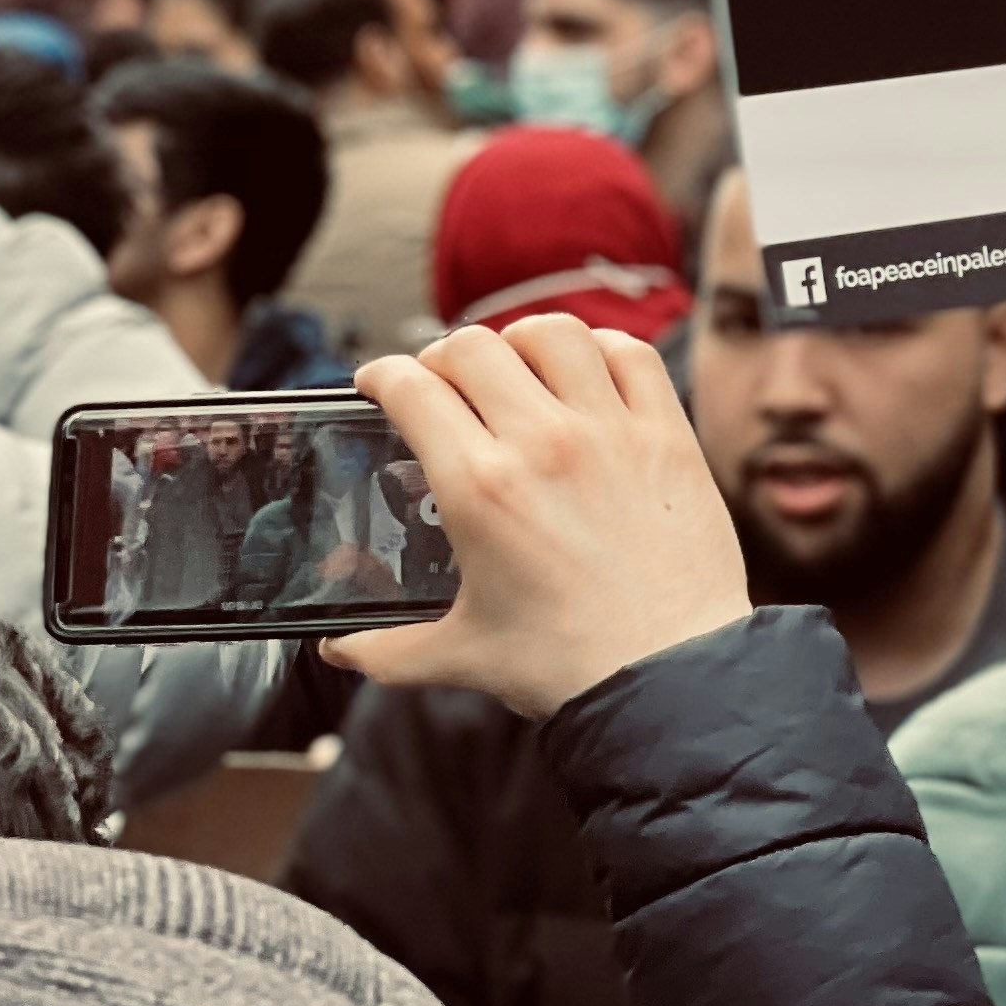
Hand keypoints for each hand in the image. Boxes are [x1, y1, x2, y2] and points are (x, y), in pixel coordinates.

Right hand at [326, 316, 749, 715]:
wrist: (668, 672)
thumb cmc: (565, 665)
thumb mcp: (458, 656)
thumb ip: (385, 650)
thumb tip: (337, 650)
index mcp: (479, 487)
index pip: (412, 388)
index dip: (381, 375)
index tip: (377, 382)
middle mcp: (541, 441)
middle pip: (472, 347)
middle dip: (441, 357)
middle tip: (440, 382)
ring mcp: (610, 429)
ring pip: (553, 333)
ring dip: (518, 341)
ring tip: (510, 366)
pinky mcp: (666, 433)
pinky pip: (630, 353)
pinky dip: (600, 347)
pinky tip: (585, 369)